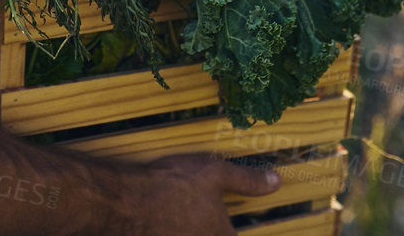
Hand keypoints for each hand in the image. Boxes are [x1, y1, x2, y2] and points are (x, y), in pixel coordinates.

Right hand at [113, 153, 280, 235]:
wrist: (127, 202)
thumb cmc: (174, 186)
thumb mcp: (214, 174)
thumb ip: (247, 180)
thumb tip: (276, 181)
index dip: (233, 229)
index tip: (231, 225)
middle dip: (214, 229)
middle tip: (207, 219)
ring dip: (191, 230)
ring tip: (186, 219)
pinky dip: (172, 233)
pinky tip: (167, 223)